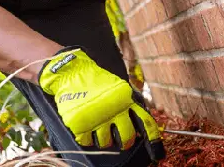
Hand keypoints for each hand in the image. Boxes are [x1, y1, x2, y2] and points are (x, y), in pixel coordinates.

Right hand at [39, 47, 164, 160]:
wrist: (69, 71)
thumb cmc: (94, 79)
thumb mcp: (116, 86)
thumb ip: (128, 103)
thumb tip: (141, 126)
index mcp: (125, 100)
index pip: (145, 123)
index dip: (153, 141)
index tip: (157, 155)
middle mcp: (113, 110)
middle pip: (127, 138)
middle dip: (124, 141)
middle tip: (117, 136)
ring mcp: (96, 118)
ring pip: (106, 142)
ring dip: (102, 138)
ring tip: (97, 126)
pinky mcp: (79, 122)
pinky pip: (87, 141)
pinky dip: (85, 137)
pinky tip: (84, 126)